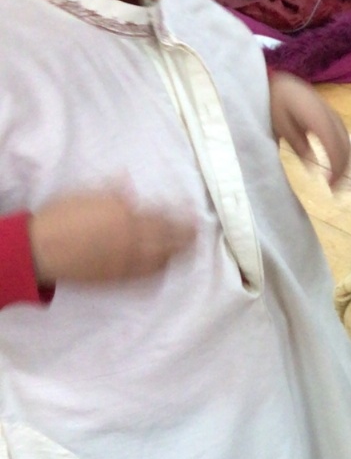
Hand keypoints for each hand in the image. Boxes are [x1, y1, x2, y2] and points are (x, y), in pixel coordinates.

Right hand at [29, 190, 196, 285]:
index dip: (181, 212)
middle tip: (199, 230)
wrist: (43, 249)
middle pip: (171, 238)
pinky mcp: (120, 279)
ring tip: (190, 248)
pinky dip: (161, 271)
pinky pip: (148, 277)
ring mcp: (128, 261)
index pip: (164, 213)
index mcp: (128, 214)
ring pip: (164, 259)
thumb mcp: (87, 194)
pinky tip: (166, 267)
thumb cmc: (62, 216)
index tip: (193, 210)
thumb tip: (127, 179)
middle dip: (189, 234)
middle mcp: (134, 239)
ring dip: (180, 253)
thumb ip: (112, 189)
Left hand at [269, 72, 350, 187]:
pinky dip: (344, 154)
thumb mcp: (281, 126)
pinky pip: (344, 138)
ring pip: (348, 143)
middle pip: (345, 146)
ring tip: (340, 183)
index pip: (335, 147)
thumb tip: (312, 168)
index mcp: (318, 119)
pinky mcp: (332, 118)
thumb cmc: (275, 103)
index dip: (336, 168)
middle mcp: (331, 117)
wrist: (279, 83)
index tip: (330, 186)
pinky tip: (337, 167)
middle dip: (344, 170)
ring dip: (347, 164)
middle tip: (336, 191)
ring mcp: (333, 116)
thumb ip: (298, 146)